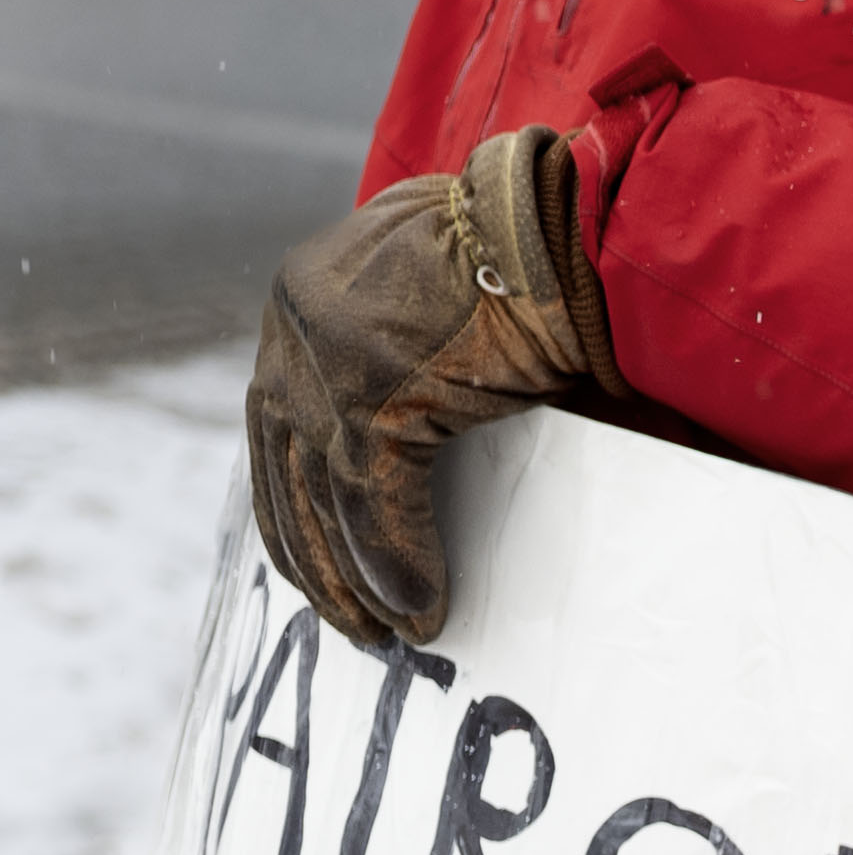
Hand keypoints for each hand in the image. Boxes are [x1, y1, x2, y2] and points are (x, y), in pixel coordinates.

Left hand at [244, 124, 615, 648]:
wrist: (571, 223)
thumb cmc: (540, 258)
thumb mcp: (450, 309)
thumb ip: (416, 368)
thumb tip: (433, 452)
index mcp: (309, 296)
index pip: (280, 421)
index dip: (299, 500)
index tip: (322, 558)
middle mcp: (296, 324)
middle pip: (281, 466)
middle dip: (313, 555)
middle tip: (349, 621)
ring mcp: (325, 357)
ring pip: (318, 494)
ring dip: (354, 575)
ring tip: (388, 631)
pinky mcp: (370, 392)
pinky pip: (371, 500)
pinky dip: (397, 561)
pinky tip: (421, 608)